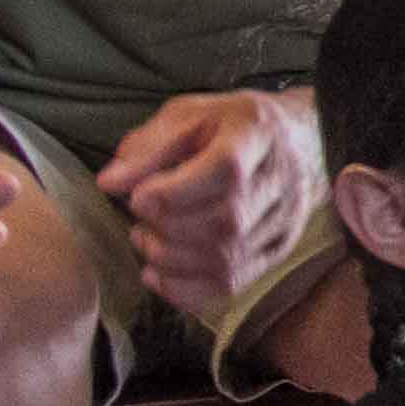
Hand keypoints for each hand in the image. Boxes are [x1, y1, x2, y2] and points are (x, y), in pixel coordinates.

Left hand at [100, 90, 325, 316]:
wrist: (293, 141)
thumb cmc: (231, 125)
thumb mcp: (187, 116)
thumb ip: (148, 148)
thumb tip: (111, 183)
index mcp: (258, 135)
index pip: (226, 172)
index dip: (174, 193)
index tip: (138, 197)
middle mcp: (280, 182)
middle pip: (225, 222)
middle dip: (167, 227)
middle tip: (140, 217)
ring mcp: (283, 222)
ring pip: (227, 259)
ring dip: (171, 258)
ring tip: (147, 240)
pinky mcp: (276, 251)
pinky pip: (231, 285)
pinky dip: (185, 289)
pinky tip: (160, 272)